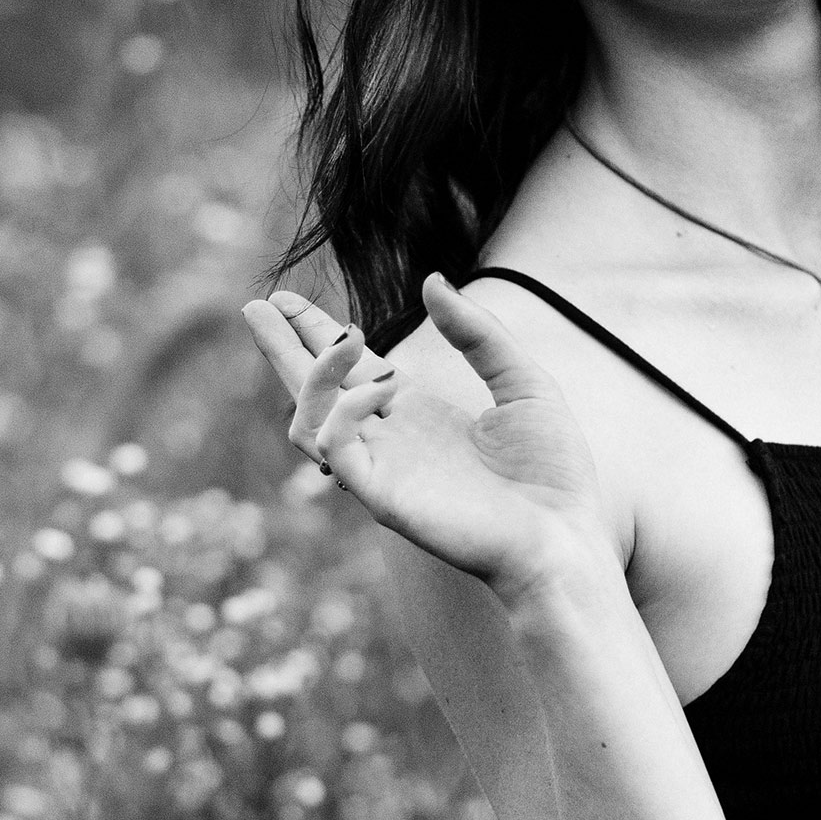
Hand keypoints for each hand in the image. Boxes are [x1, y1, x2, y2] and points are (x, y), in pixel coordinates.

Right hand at [242, 274, 616, 605]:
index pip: (353, 368)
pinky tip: (383, 384)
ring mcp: (380, 469)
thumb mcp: (523, 382)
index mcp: (417, 414)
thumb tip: (432, 280)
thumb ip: (478, 333)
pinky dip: (344, 408)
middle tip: (255, 305)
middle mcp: (390, 440)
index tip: (286, 300)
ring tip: (345, 336)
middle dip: (284, 347)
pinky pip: (334, 444)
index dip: (319, 333)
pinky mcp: (379, 496)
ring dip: (313, 371)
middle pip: (317, 388)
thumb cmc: (553, 473)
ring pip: (309, 418)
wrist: (565, 540)